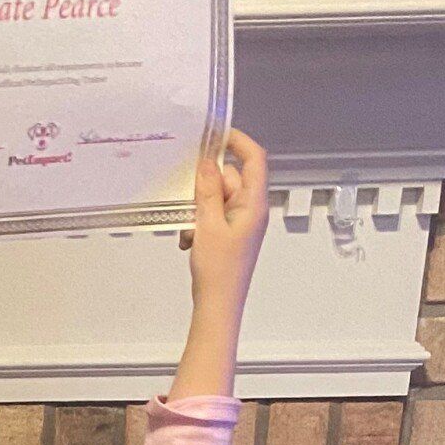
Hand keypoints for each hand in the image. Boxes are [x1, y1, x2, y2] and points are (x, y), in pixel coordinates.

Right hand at [171, 129, 267, 400]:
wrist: (217, 309)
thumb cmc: (219, 274)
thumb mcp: (208, 225)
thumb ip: (208, 190)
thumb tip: (208, 162)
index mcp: (255, 204)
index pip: (254, 159)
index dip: (238, 142)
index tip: (218, 134)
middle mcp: (252, 211)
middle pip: (231, 178)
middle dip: (208, 185)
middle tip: (190, 196)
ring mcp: (241, 224)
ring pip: (219, 199)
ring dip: (200, 208)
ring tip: (190, 229)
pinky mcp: (230, 236)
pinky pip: (213, 217)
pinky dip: (199, 223)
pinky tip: (190, 240)